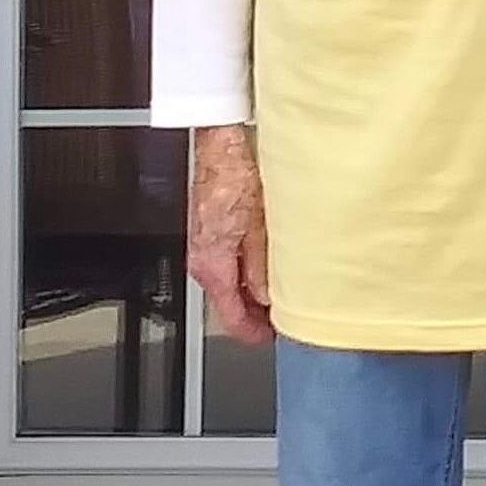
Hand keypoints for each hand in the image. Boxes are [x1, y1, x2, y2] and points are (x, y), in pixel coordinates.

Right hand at [189, 125, 271, 343]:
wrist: (220, 146)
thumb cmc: (235, 176)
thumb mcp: (258, 227)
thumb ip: (262, 267)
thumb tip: (270, 296)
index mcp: (212, 265)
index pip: (230, 318)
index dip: (253, 333)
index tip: (273, 338)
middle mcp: (202, 261)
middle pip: (227, 304)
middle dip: (255, 315)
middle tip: (283, 318)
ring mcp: (203, 248)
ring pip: (227, 285)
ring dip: (251, 293)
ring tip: (280, 293)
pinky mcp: (209, 233)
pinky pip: (227, 264)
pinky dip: (244, 274)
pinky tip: (266, 267)